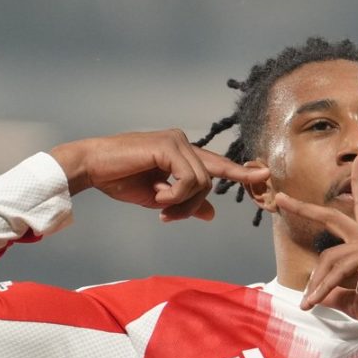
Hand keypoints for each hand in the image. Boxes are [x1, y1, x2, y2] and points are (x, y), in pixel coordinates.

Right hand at [49, 130, 269, 220]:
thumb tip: (211, 213)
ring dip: (182, 202)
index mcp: (183, 153)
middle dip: (191, 205)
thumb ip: (186, 203)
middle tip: (167, 216)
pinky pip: (190, 178)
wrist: (93, 168)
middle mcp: (184, 142)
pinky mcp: (170, 145)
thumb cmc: (122, 180)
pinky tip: (157, 194)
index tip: (264, 176)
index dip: (241, 173)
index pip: (218, 165)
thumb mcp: (160, 198)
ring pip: (202, 181)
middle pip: (210, 180)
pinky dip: (176, 194)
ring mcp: (178, 141)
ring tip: (159, 205)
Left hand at [274, 155, 357, 354]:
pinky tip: (315, 303)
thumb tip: (317, 296)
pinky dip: (323, 288)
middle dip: (306, 207)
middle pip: (334, 216)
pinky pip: (339, 269)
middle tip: (281, 198)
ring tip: (308, 304)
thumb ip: (337, 296)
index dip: (353, 190)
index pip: (357, 216)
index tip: (349, 170)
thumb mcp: (356, 304)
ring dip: (315, 283)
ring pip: (330, 256)